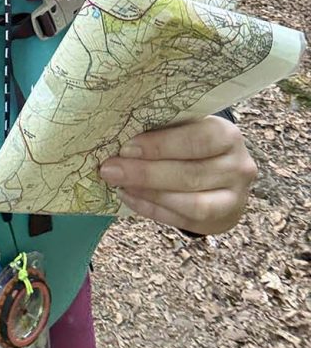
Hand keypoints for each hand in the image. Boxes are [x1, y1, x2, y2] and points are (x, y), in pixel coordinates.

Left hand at [99, 115, 256, 234]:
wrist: (220, 170)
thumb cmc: (191, 141)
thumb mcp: (184, 126)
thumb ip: (161, 129)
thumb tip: (117, 133)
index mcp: (227, 135)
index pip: (196, 140)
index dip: (160, 145)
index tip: (126, 147)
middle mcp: (238, 167)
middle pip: (190, 174)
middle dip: (145, 173)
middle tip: (110, 169)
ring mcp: (235, 198)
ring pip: (190, 203)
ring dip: (148, 194)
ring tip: (118, 184)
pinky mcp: (221, 221)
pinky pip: (183, 219)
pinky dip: (152, 209)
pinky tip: (128, 197)